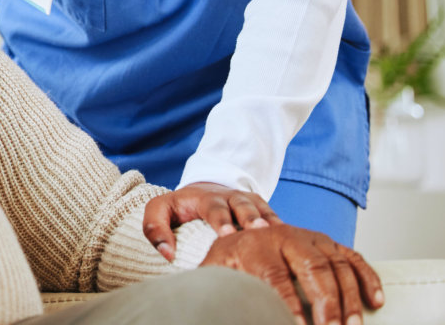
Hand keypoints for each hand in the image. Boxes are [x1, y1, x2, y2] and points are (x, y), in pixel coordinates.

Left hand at [143, 182, 278, 258]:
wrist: (204, 190)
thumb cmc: (179, 207)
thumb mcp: (160, 209)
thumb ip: (154, 228)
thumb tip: (167, 254)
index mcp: (205, 198)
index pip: (213, 207)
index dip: (220, 219)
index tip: (225, 234)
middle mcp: (230, 197)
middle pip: (242, 206)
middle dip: (249, 218)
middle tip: (256, 232)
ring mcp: (248, 201)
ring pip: (261, 210)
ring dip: (268, 222)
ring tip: (274, 235)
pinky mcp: (262, 208)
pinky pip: (274, 216)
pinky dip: (281, 226)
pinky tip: (289, 239)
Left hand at [201, 226, 383, 324]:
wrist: (239, 232)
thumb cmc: (228, 260)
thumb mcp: (216, 270)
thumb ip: (220, 285)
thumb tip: (225, 306)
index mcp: (254, 244)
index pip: (275, 277)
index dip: (288, 305)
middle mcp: (286, 235)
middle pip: (313, 268)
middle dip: (326, 304)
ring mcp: (311, 237)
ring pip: (338, 265)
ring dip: (350, 299)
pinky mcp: (329, 243)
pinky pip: (354, 258)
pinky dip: (368, 278)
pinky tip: (376, 302)